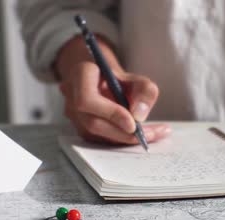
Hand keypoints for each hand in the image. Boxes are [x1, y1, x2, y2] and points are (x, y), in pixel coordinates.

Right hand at [55, 37, 170, 143]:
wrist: (101, 80)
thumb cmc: (117, 78)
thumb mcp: (136, 78)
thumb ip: (144, 91)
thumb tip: (139, 115)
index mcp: (80, 75)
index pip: (87, 99)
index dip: (110, 113)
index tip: (133, 124)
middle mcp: (71, 96)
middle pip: (93, 122)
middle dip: (123, 133)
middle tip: (150, 135)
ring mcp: (73, 115)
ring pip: (97, 135)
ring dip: (125, 139)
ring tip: (153, 135)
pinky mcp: (79, 129)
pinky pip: (100, 139)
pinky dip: (121, 140)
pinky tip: (141, 137)